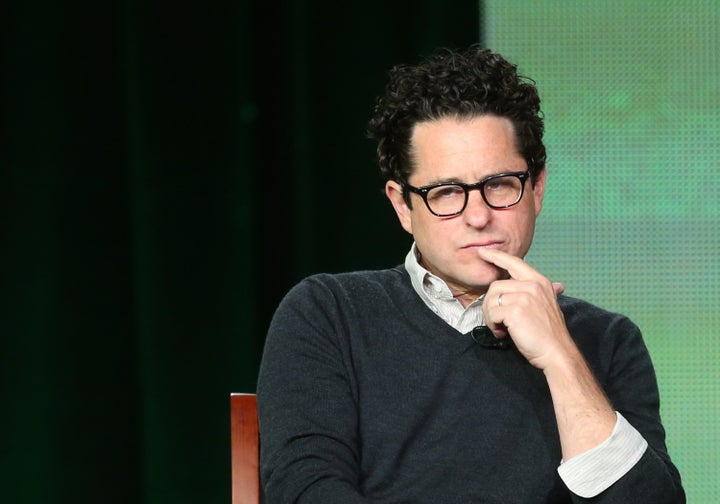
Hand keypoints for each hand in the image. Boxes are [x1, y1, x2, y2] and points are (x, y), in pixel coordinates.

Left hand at [477, 247, 569, 369]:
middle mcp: (532, 285)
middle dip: (490, 304)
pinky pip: (492, 314)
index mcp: (540, 281)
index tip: (482, 251)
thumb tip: (558, 285)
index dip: (496, 256)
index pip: (514, 262)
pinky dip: (493, 326)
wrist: (556, 352)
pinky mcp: (515, 311)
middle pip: (495, 285)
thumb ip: (546, 292)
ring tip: (502, 328)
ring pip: (490, 300)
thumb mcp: (551, 305)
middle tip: (498, 321)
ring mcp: (524, 297)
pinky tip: (503, 333)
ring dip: (491, 317)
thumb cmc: (550, 332)